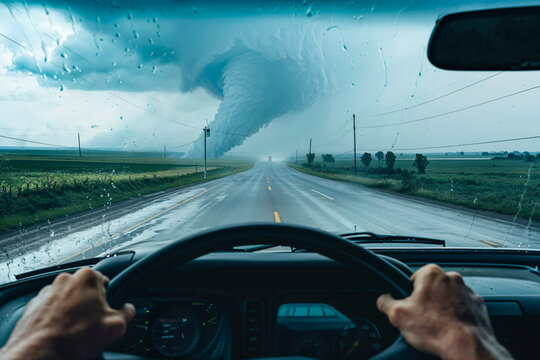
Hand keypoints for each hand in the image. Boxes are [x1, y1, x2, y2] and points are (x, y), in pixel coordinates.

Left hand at [0, 268, 134, 359]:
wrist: (39, 353)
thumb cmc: (74, 338)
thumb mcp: (115, 327)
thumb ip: (128, 312)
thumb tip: (129, 309)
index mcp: (88, 277)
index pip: (106, 282)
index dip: (109, 300)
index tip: (106, 312)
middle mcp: (66, 279)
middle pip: (86, 290)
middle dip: (90, 305)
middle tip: (92, 324)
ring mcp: (47, 291)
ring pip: (68, 299)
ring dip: (72, 311)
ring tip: (74, 331)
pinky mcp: (34, 305)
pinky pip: (51, 309)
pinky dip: (56, 318)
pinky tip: (60, 333)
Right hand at [376, 264, 512, 359]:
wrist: (467, 347)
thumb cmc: (437, 330)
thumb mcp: (398, 315)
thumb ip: (385, 302)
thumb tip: (383, 300)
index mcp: (431, 274)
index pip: (414, 277)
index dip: (408, 293)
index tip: (409, 306)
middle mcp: (451, 278)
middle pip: (431, 287)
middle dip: (426, 301)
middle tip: (421, 318)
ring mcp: (468, 292)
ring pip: (448, 297)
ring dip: (442, 308)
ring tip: (437, 326)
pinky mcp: (479, 306)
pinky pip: (463, 308)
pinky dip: (457, 316)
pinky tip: (450, 329)